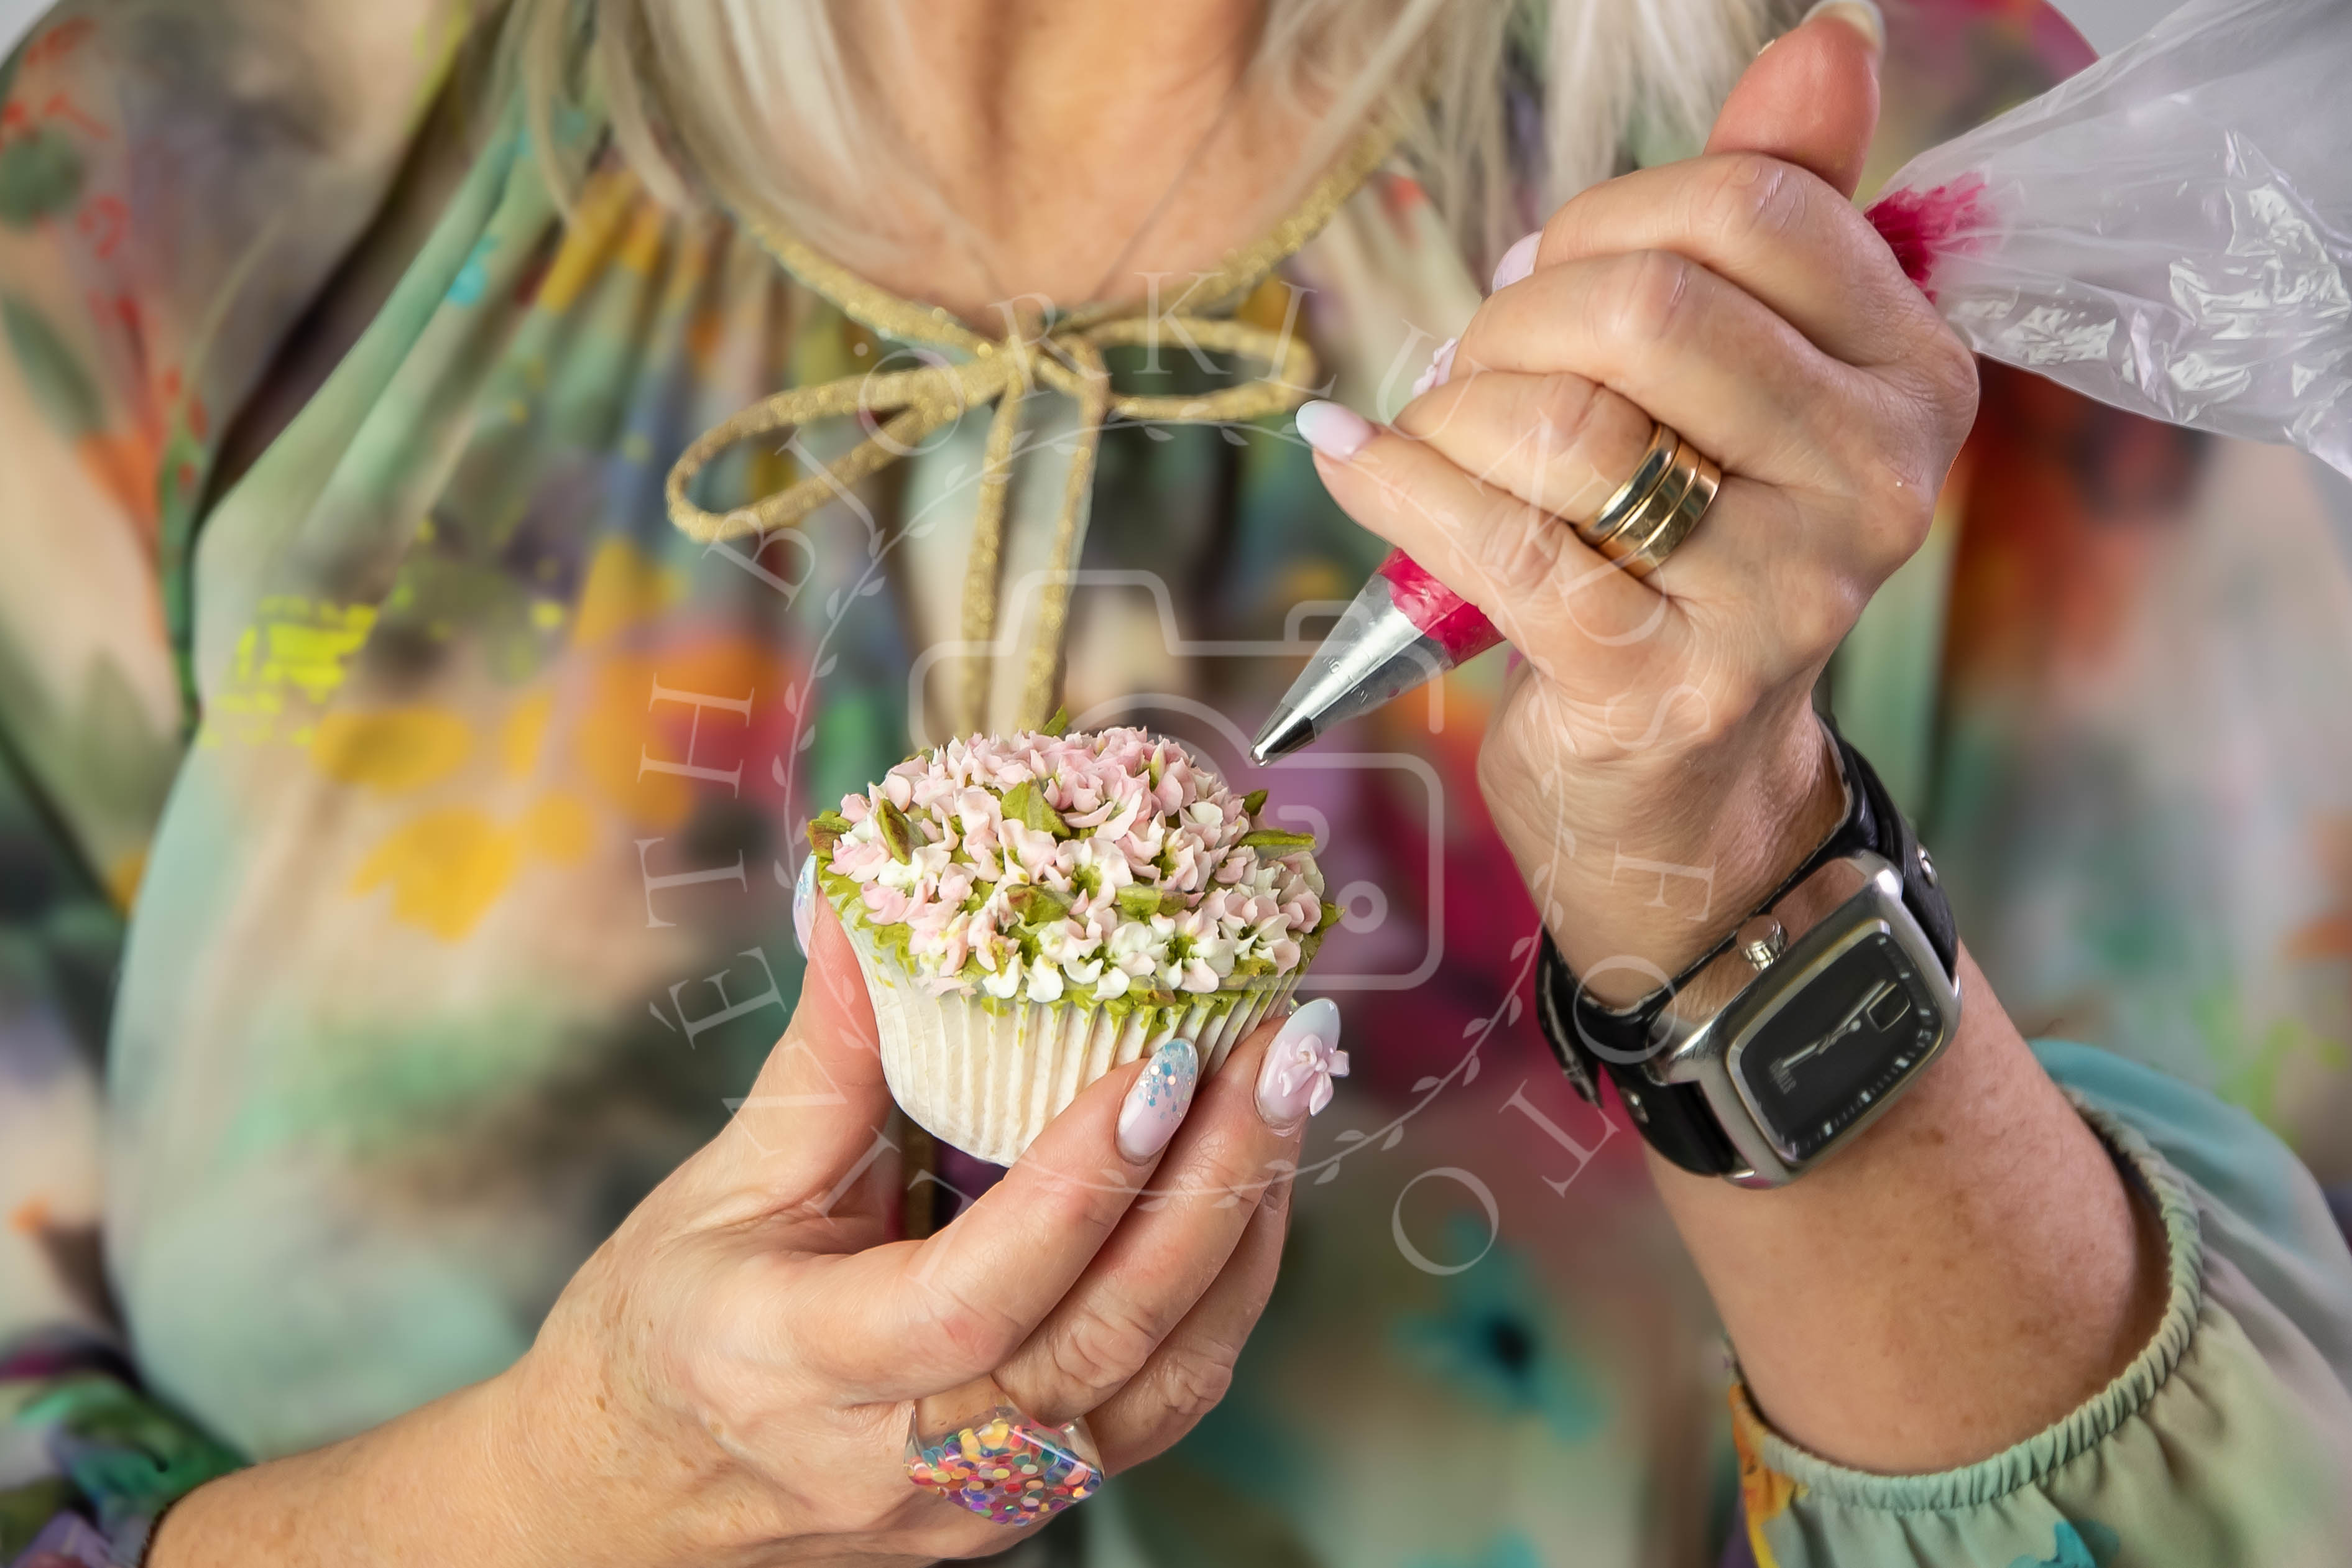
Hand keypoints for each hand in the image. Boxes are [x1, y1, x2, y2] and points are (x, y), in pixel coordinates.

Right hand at [153, 900, 1317, 1565]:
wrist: (627, 1501)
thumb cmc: (662, 1333)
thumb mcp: (723, 1186)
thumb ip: (826, 1058)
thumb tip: (868, 902)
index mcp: (795, 1365)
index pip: (971, 1300)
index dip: (1077, 1191)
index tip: (1161, 1064)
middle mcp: (899, 1458)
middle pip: (1098, 1346)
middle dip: (1212, 1191)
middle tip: (1282, 1051)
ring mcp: (973, 1506)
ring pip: (1156, 1389)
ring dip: (1242, 1236)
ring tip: (1289, 1096)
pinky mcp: (1023, 1509)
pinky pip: (1156, 1410)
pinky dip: (1219, 1299)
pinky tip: (1248, 1193)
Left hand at [1298, 8, 1976, 994]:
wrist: (1679, 782)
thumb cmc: (1690, 549)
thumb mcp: (1746, 377)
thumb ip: (1780, 208)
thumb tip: (1830, 35)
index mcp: (1910, 375)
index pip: (1748, 209)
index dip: (1605, 217)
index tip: (1543, 274)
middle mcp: (1874, 481)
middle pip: (1647, 306)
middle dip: (1515, 316)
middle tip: (1477, 362)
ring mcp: (1778, 594)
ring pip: (1564, 423)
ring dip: (1452, 410)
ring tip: (1436, 434)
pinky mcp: (1663, 684)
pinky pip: (1495, 540)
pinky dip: (1393, 483)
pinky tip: (1350, 459)